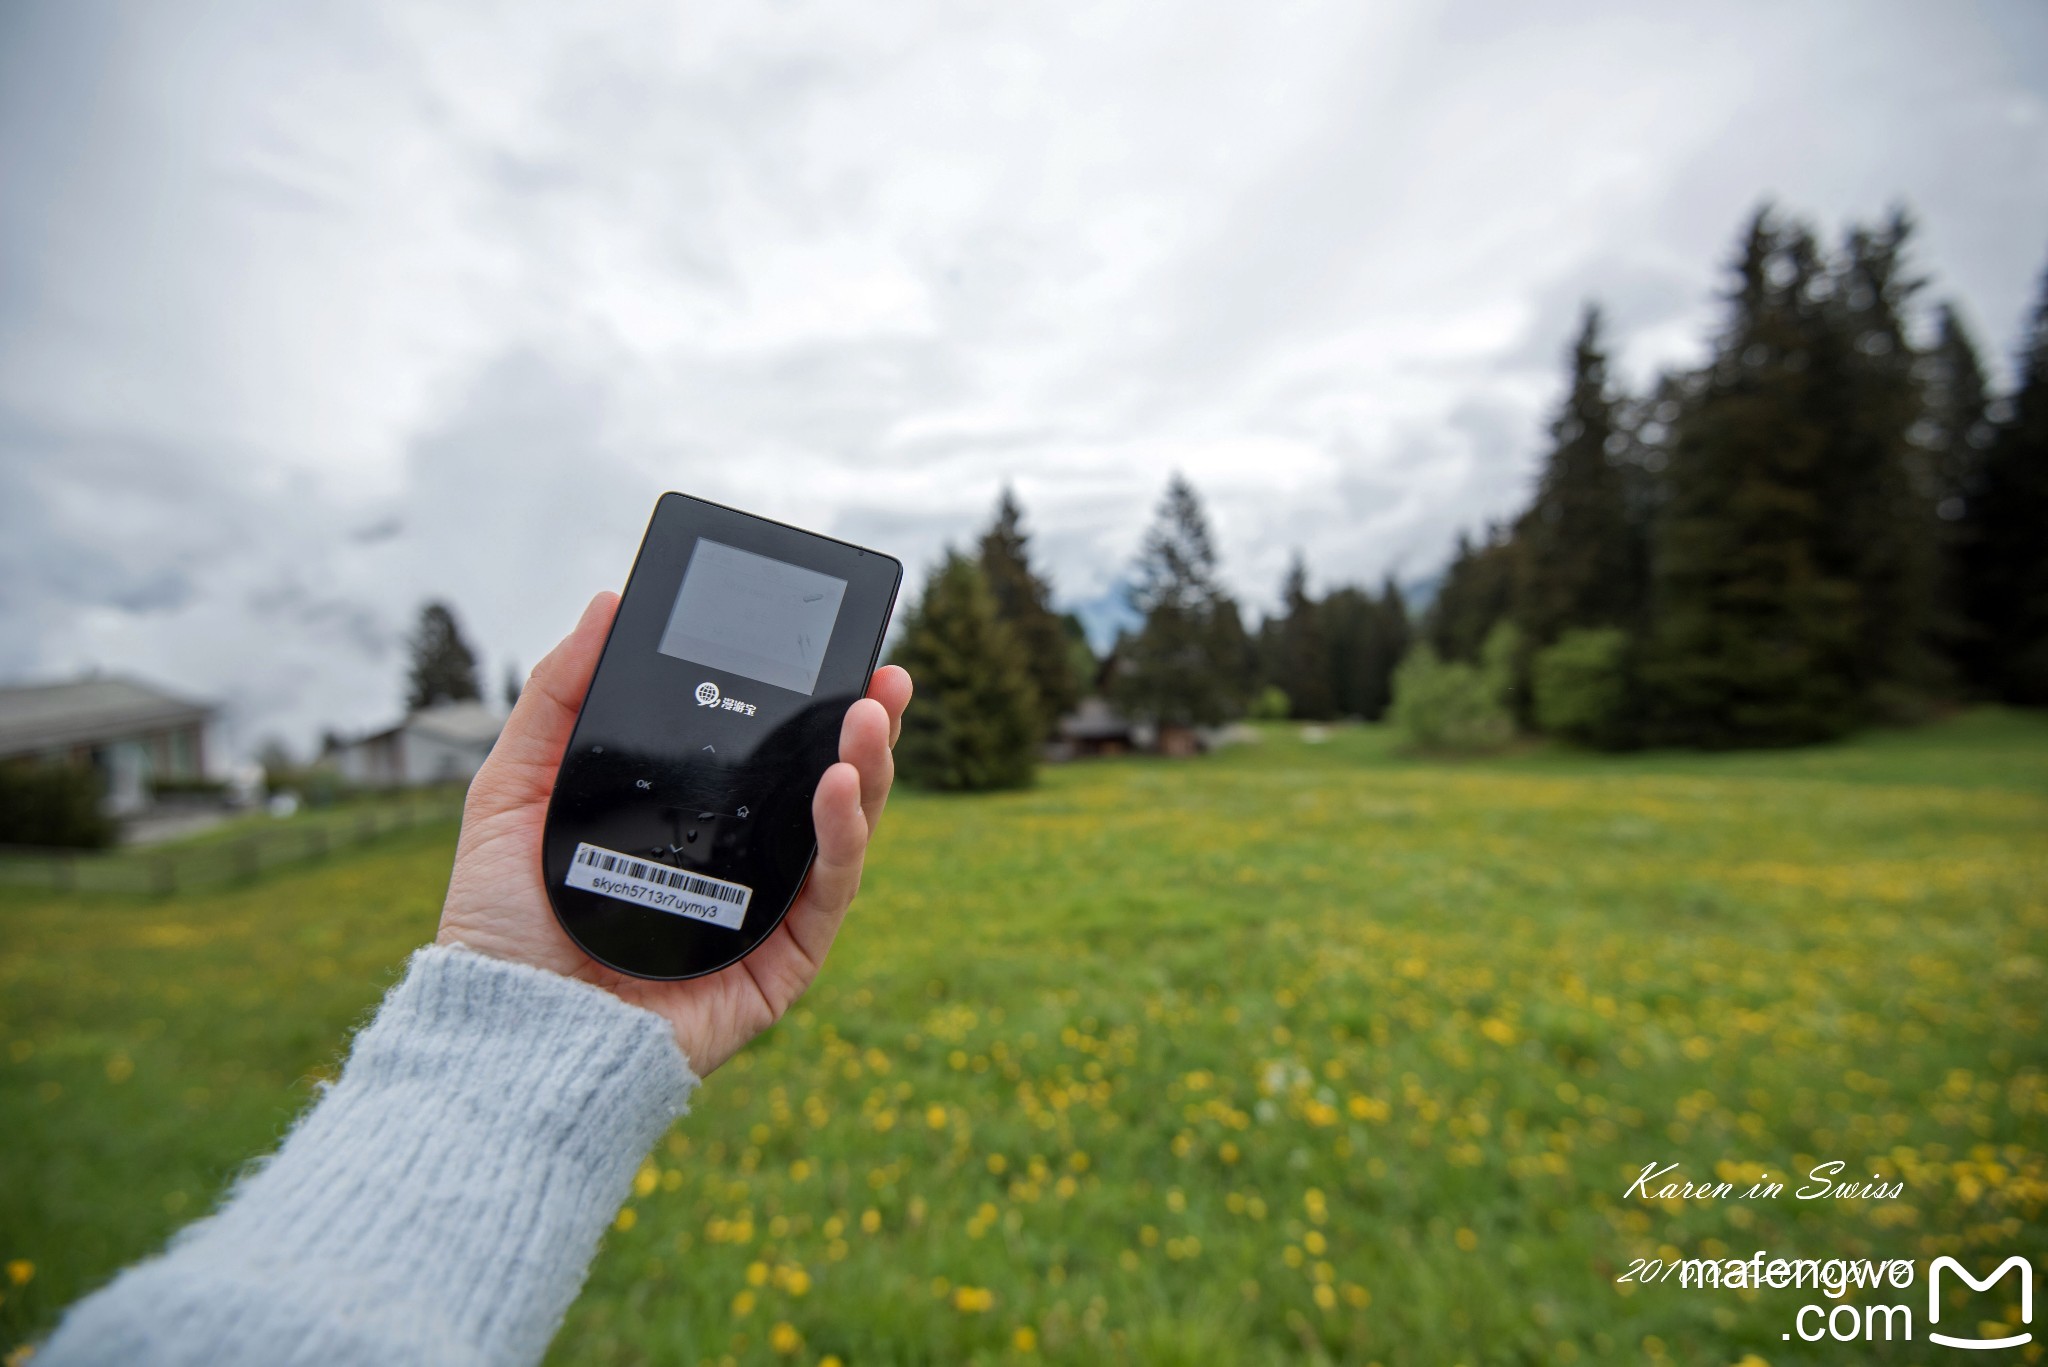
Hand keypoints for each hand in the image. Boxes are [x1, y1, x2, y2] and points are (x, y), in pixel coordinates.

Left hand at [436, 591, 911, 1074]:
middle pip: (818, 785)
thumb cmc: (502, 927)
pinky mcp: (782, 964)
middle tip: (882, 675)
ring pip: (842, 832)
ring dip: (869, 768)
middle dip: (862, 725)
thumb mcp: (512, 788)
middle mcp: (734, 865)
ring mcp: (764, 915)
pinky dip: (844, 834)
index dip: (801, 702)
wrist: (504, 1031)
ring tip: (872, 713)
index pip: (760, 754)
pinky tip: (841, 784)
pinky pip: (830, 890)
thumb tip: (607, 604)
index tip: (826, 648)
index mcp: (686, 823)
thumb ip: (557, 697)